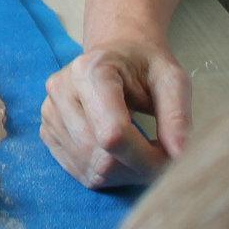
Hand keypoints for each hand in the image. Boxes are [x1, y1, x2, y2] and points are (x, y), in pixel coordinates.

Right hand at [40, 38, 190, 187]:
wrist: (118, 54)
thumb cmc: (145, 65)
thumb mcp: (172, 79)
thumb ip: (177, 115)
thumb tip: (180, 155)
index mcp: (90, 71)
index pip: (112, 135)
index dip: (147, 158)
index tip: (171, 155)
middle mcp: (61, 90)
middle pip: (101, 159)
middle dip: (138, 169)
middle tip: (160, 156)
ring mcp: (50, 113)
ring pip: (91, 171)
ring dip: (125, 174)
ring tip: (142, 153)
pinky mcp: (48, 131)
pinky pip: (80, 173)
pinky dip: (108, 174)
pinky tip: (121, 155)